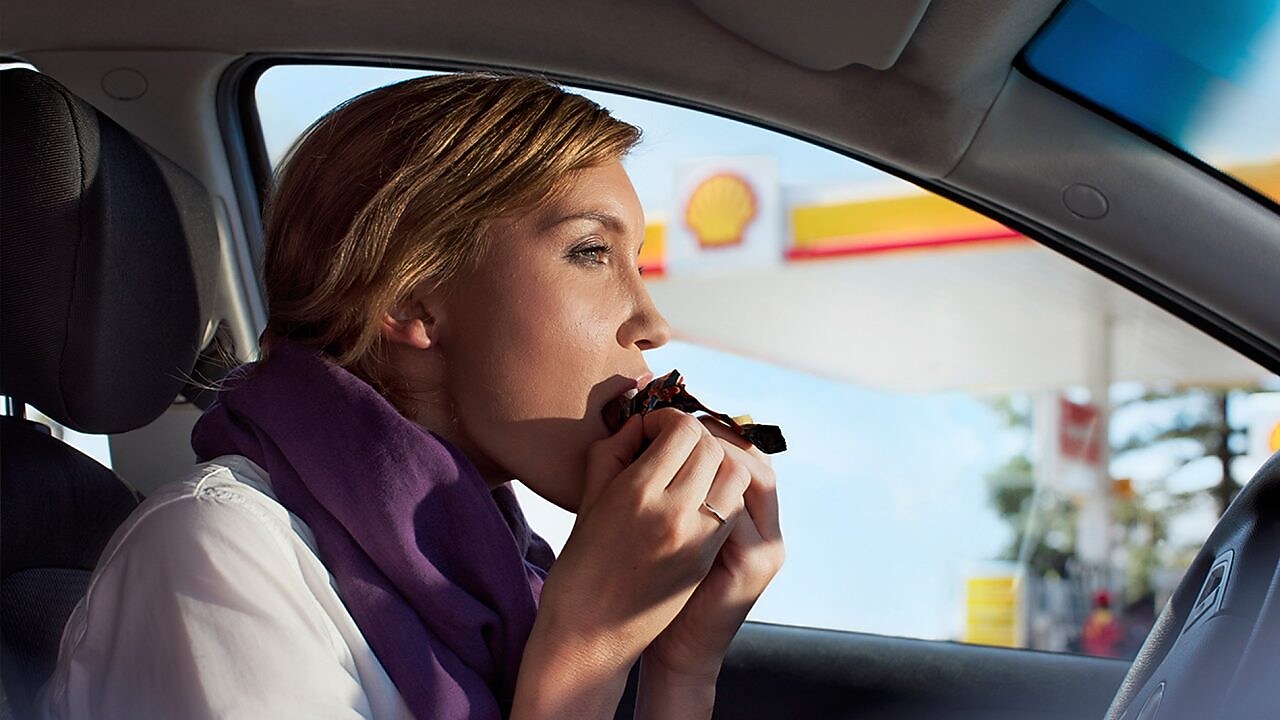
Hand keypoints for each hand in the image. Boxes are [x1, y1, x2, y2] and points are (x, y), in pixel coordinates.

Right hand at [517, 408, 744, 715]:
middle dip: (694, 435)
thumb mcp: (589, 498)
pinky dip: (723, 489)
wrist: (590, 632)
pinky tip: (700, 493)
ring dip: (717, 460)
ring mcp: (697, 537)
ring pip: (734, 473)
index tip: (651, 430)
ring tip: (693, 466)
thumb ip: (614, 450)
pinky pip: (732, 506)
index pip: (682, 429)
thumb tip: (640, 422)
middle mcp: (674, 512)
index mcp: (638, 492)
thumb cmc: (580, 563)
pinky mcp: (707, 557)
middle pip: (711, 447)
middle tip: (672, 443)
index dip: (667, 419)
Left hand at [642, 416, 783, 681]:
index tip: (671, 420)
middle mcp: (766, 525)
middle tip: (669, 426)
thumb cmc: (662, 588)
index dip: (709, 429)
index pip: (743, 449)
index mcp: (749, 512)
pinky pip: (738, 509)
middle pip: (752, 454)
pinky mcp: (754, 565)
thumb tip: (646, 430)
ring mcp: (766, 545)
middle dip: (709, 435)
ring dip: (710, 454)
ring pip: (751, 474)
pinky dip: (706, 488)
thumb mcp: (674, 528)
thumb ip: (674, 486)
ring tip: (670, 449)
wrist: (675, 648)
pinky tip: (671, 481)